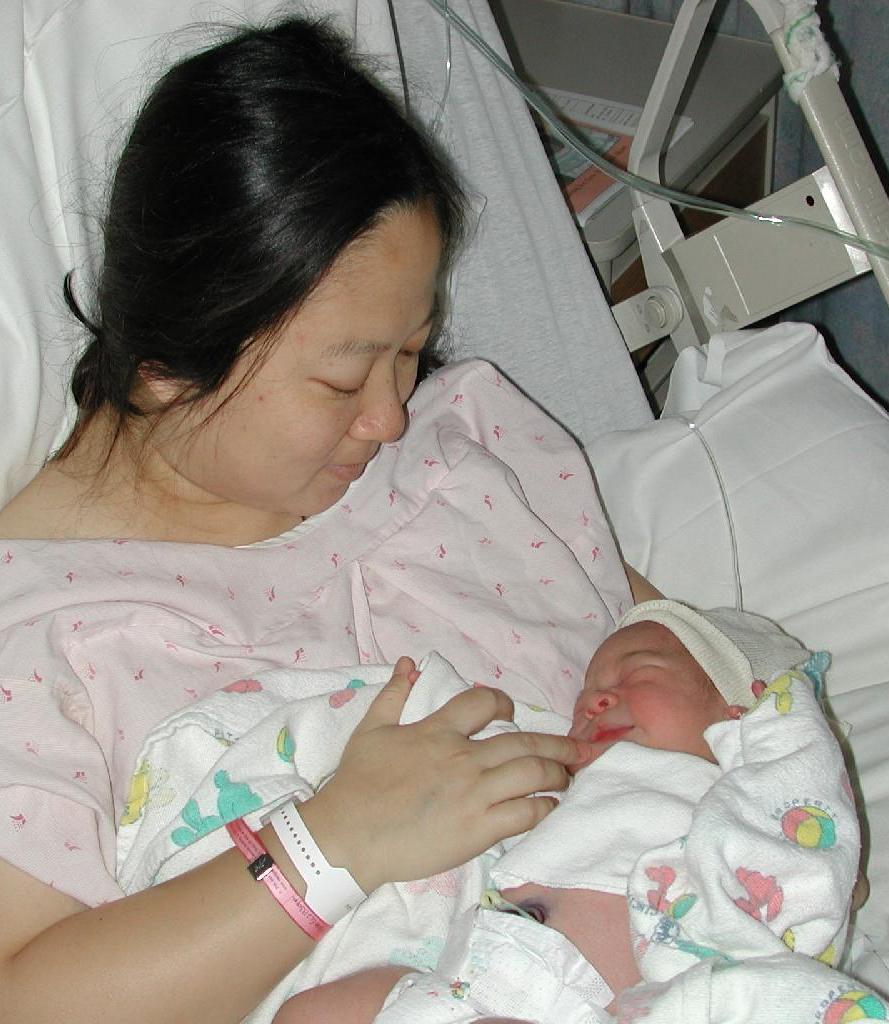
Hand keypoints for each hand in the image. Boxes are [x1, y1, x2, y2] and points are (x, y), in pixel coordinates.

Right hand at [298, 657, 587, 891]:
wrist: (347, 836)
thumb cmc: (355, 784)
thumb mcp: (370, 730)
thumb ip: (393, 694)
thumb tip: (409, 662)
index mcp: (438, 731)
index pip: (482, 703)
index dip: (503, 703)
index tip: (511, 713)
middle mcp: (463, 758)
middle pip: (522, 741)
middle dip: (555, 743)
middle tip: (576, 748)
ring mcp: (474, 794)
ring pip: (532, 774)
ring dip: (558, 773)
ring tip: (569, 777)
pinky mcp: (479, 829)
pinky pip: (525, 813)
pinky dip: (545, 808)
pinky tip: (552, 806)